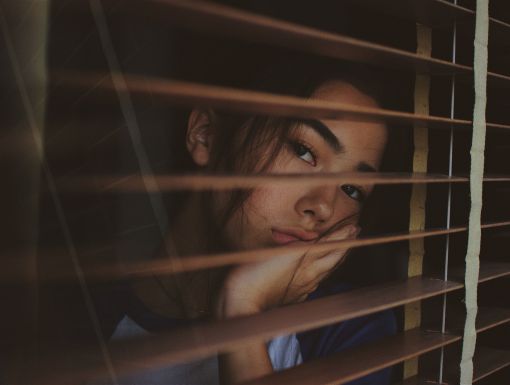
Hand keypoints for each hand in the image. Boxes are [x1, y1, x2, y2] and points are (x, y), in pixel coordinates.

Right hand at [215, 224, 359, 317]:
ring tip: (343, 248)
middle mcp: (309, 275)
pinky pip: (316, 282)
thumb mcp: (274, 253)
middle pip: (334, 258)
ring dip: (337, 257)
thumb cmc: (252, 276)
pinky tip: (320, 272)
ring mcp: (303, 288)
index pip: (330, 244)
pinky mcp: (295, 297)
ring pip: (327, 270)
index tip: (354, 227)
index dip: (342, 235)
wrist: (242, 305)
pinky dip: (323, 272)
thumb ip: (294, 246)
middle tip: (355, 233)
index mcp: (305, 261)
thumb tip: (309, 242)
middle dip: (346, 245)